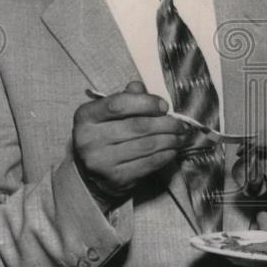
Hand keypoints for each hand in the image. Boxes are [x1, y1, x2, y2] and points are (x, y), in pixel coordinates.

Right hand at [72, 80, 189, 211]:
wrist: (92, 172)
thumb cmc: (106, 134)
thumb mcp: (109, 112)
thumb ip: (126, 97)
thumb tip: (141, 88)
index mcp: (86, 117)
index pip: (118, 105)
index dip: (146, 103)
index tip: (164, 106)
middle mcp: (89, 140)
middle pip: (137, 126)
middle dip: (165, 124)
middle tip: (180, 124)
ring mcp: (101, 162)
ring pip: (146, 145)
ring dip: (170, 140)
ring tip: (180, 136)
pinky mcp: (116, 179)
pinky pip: (148, 164)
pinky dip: (165, 155)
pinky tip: (172, 150)